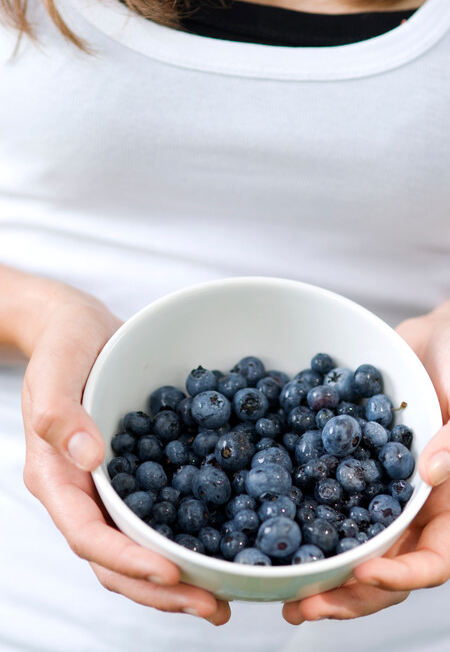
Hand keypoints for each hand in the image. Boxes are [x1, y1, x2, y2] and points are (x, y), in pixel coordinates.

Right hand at [18, 279, 229, 625]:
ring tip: (220, 597)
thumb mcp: (57, 369)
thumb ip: (62, 414)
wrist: (80, 329)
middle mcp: (82, 492)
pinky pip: (156, 516)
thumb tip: (90, 458)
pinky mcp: (135, 474)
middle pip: (114, 559)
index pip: (86, 534)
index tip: (171, 572)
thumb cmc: (64, 345)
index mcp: (56, 477)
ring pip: (136, 547)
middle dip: (160, 589)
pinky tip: (219, 546)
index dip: (126, 560)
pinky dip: (183, 538)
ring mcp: (108, 488)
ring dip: (175, 578)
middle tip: (212, 607)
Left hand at [283, 300, 449, 624]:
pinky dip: (306, 520)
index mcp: (448, 505)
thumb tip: (428, 473)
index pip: (433, 560)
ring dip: (321, 571)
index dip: (402, 575)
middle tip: (305, 605)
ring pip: (352, 544)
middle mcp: (412, 508)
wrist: (435, 341)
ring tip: (285, 591)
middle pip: (384, 567)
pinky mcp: (351, 468)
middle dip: (347, 593)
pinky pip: (330, 499)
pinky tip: (273, 531)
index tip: (364, 574)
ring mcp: (379, 492)